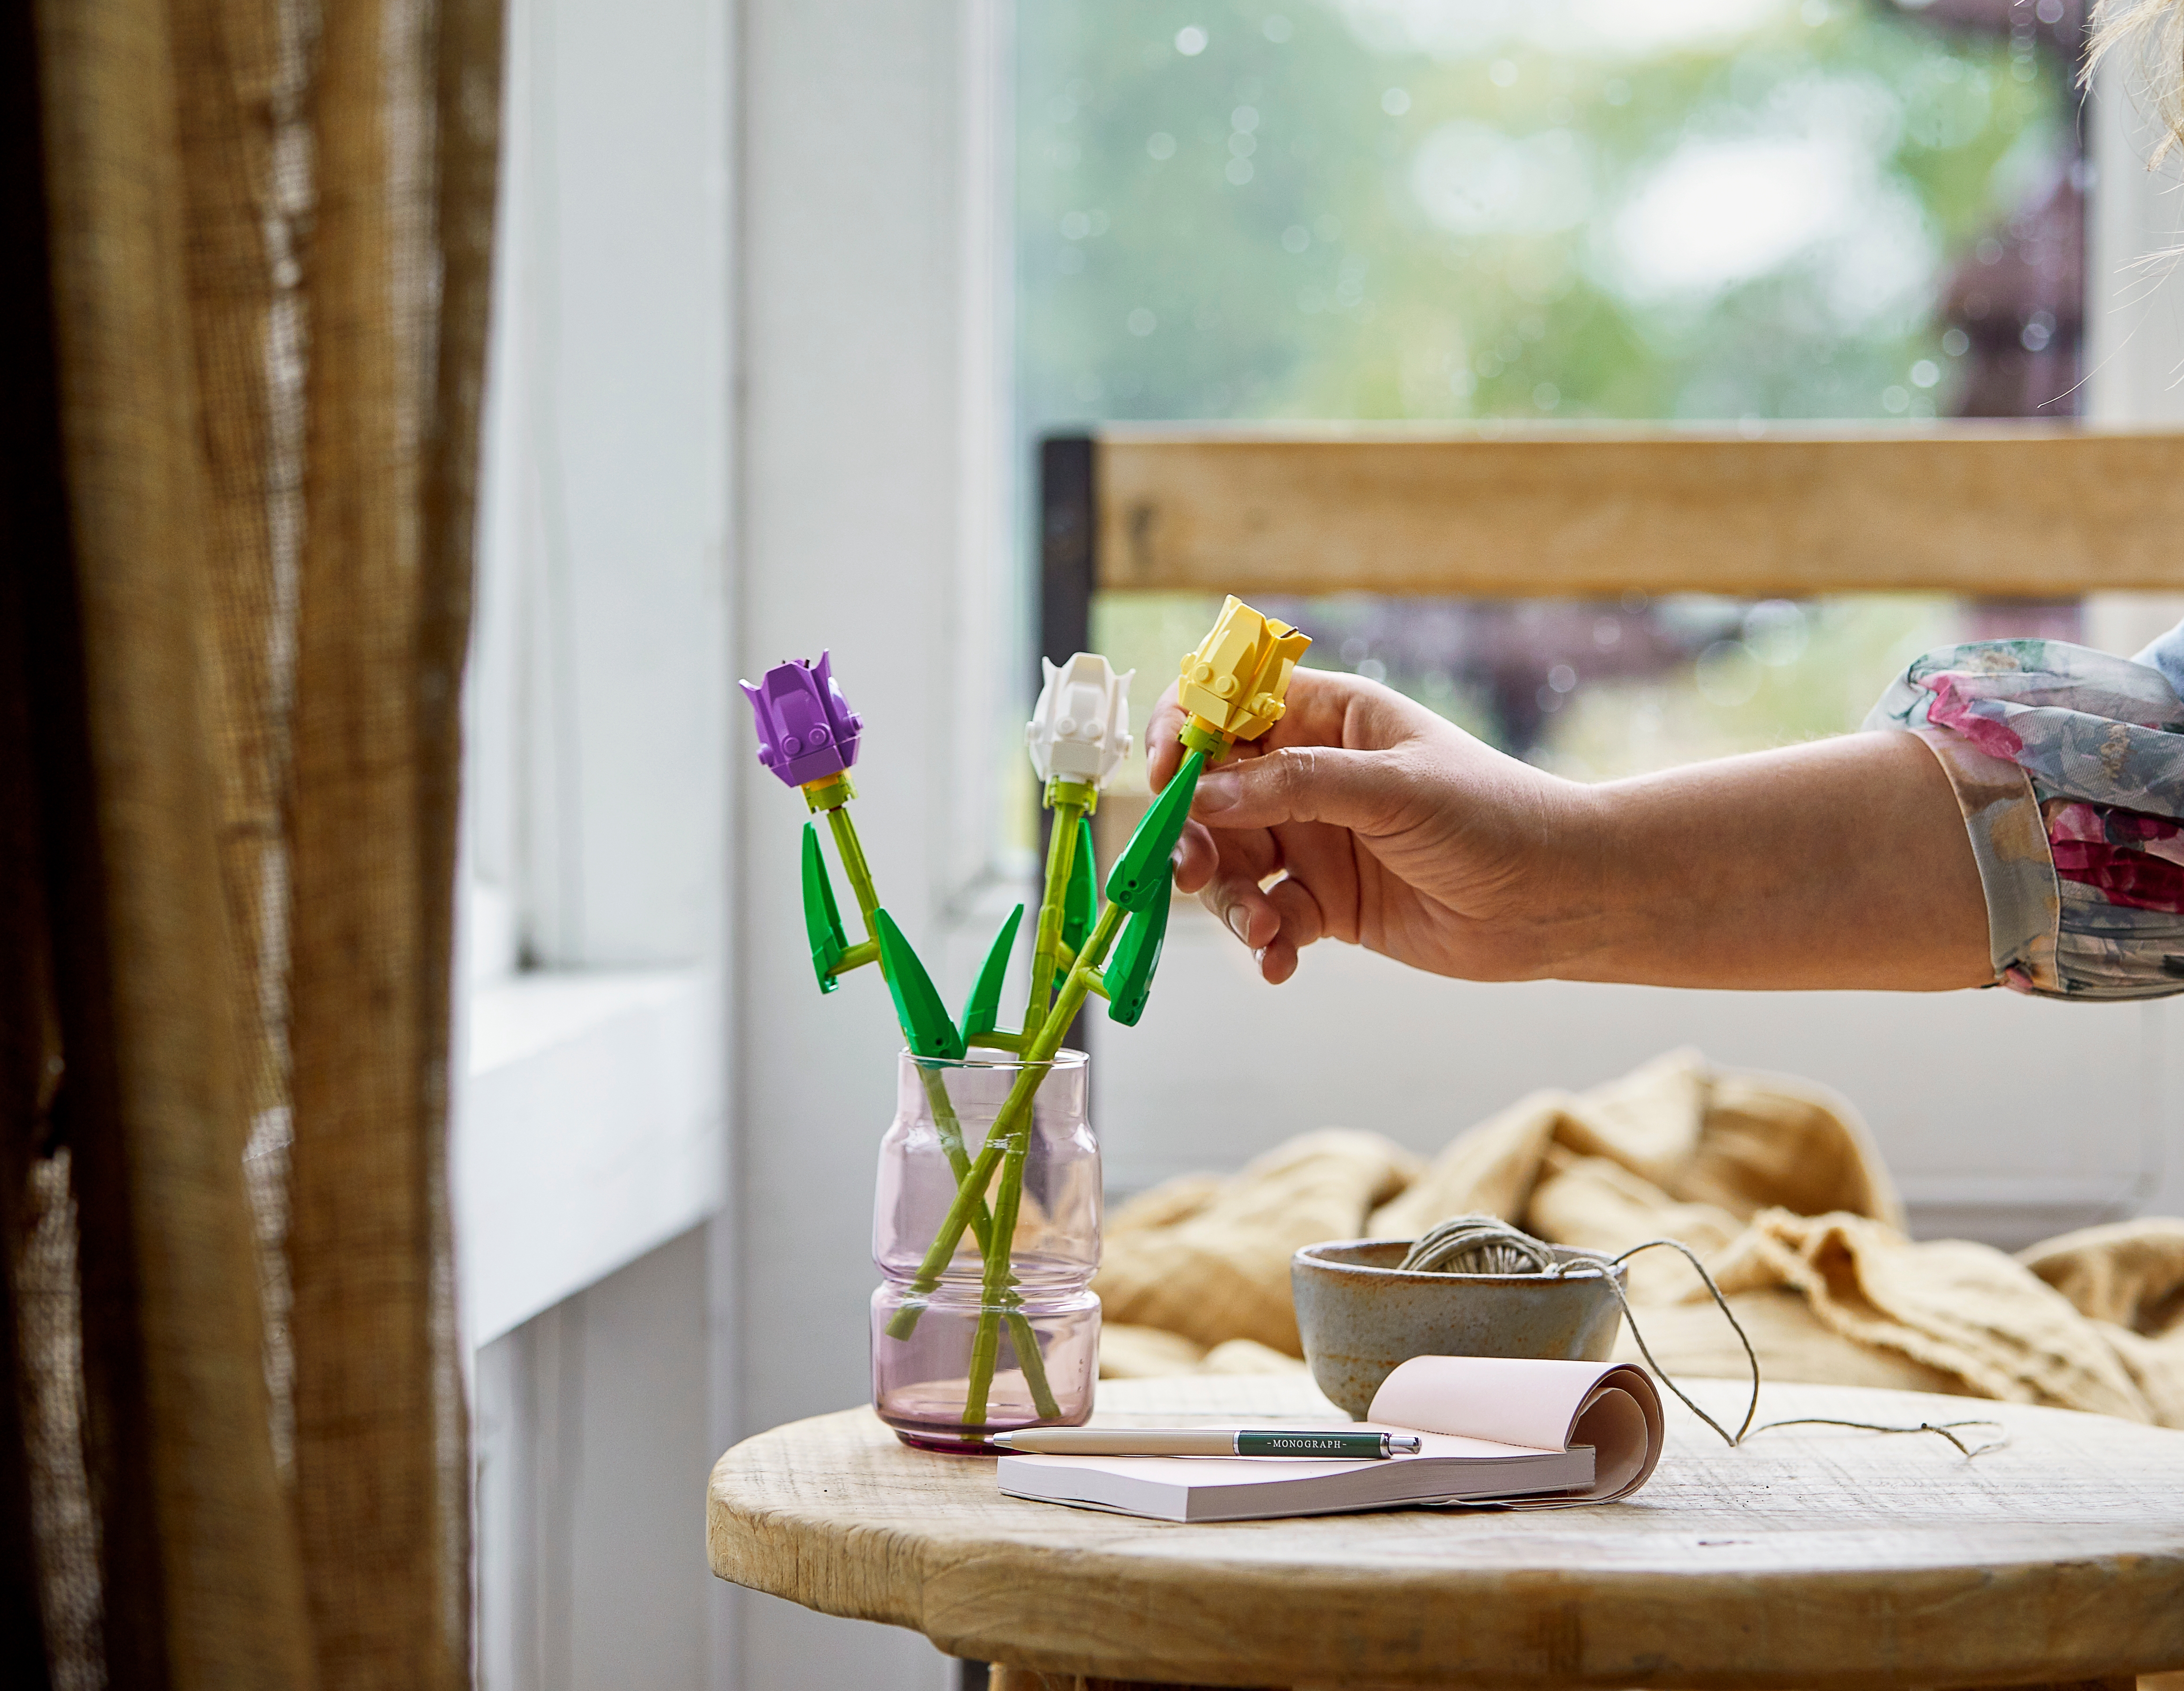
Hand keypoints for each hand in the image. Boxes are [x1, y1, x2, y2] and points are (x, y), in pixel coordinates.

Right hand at [1149, 669, 1589, 985]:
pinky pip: (1266, 919)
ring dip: (1228, 900)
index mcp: (1325, 718)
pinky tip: (1282, 963)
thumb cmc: (1492, 816)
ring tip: (1263, 931)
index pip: (1226, 707)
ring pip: (1229, 865)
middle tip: (1192, 872)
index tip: (1167, 776)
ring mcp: (1313, 841)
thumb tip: (1203, 795)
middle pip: (1211, 796)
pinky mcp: (1325, 903)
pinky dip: (1265, 943)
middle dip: (1191, 834)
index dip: (1184, 733)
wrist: (1559, 899)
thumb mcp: (1393, 788)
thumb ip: (1295, 788)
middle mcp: (1308, 775)